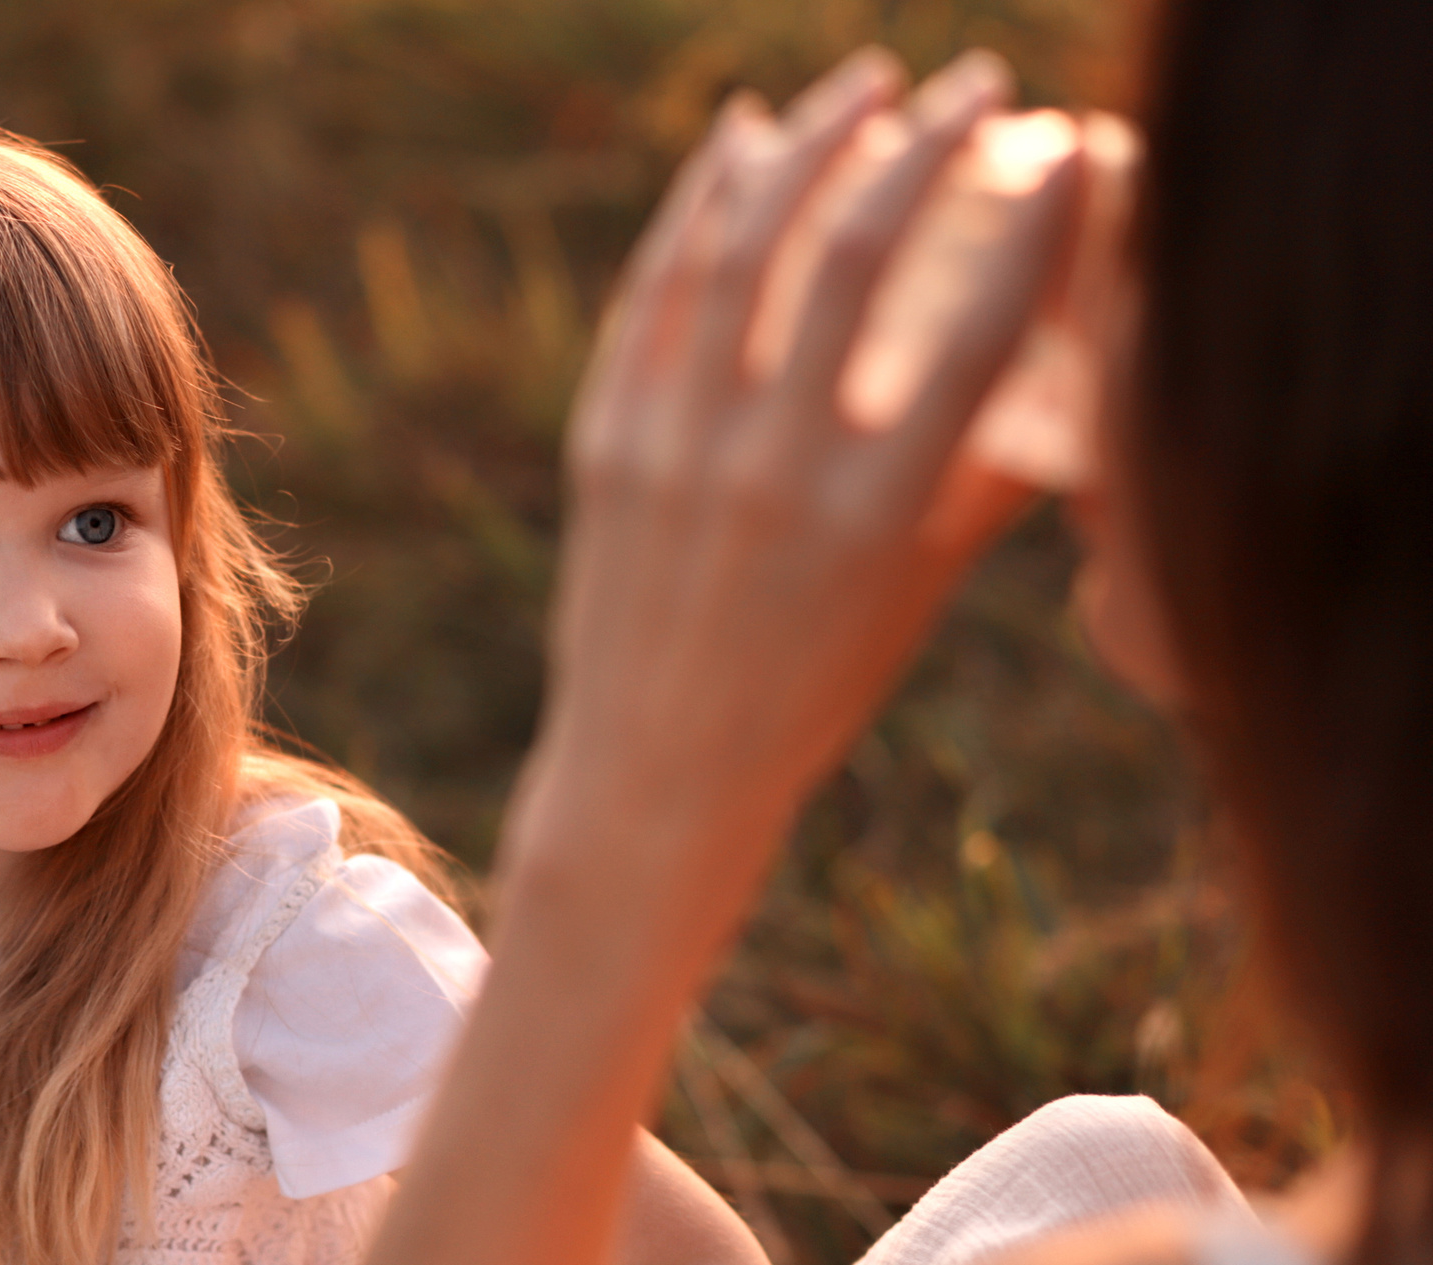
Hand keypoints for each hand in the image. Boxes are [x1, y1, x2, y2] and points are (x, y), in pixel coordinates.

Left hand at [510, 48, 1081, 876]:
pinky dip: (699, 208)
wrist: (658, 769)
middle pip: (864, 256)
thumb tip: (1063, 356)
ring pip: (746, 249)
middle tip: (974, 80)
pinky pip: (655, 294)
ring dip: (811, 142)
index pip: (983, 329)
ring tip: (863, 82)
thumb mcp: (920, 592)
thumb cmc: (815, 684)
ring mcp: (678, 451)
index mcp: (881, 515)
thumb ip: (985, 477)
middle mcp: (777, 470)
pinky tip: (743, 147)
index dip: (1041, 219)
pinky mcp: (606, 443)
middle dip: (927, 143)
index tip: (1072, 145)